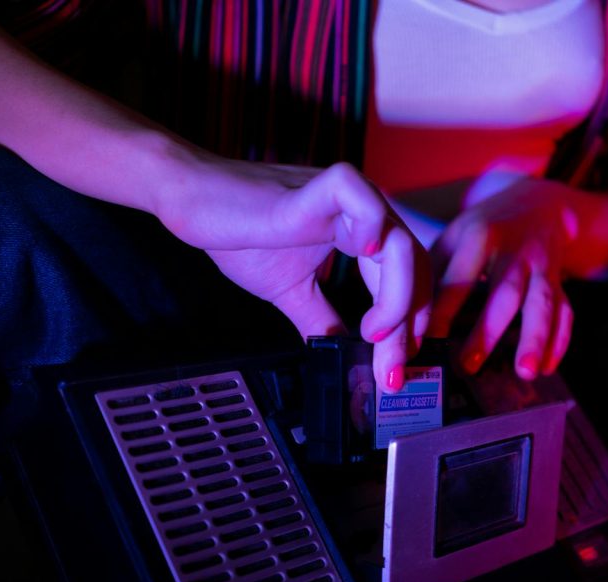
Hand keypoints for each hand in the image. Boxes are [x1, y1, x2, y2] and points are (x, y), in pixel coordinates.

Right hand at [163, 152, 430, 390]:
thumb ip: (320, 321)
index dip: (408, 327)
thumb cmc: (238, 234)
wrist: (194, 201)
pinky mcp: (319, 186)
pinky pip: (363, 199)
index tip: (395, 370)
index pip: (405, 280)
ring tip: (374, 331)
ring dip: (397, 296)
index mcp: (360, 234)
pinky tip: (366, 255)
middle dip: (408, 325)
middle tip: (391, 368)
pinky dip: (373, 226)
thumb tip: (342, 358)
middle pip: (413, 267)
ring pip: (399, 243)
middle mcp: (362, 214)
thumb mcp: (290, 291)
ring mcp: (345, 198)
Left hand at [427, 177, 576, 379]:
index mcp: (480, 236)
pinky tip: (547, 369)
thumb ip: (433, 273)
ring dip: (535, 339)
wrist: (538, 204)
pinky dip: (559, 342)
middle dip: (487, 331)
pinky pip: (566, 312)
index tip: (428, 340)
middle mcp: (515, 251)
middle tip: (467, 366)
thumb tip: (403, 320)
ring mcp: (542, 266)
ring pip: (543, 304)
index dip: (443, 310)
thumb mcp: (454, 236)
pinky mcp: (560, 281)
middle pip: (504, 294)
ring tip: (526, 372)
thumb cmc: (483, 228)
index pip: (459, 278)